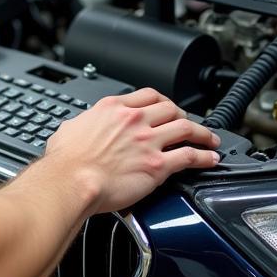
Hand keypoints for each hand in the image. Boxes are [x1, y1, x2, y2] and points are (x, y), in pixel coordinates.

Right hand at [45, 87, 220, 213]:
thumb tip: (84, 127)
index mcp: (113, 108)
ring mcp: (148, 142)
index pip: (148, 95)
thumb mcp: (71, 128)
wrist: (71, 181)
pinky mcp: (157, 166)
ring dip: (203, 133)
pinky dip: (204, 157)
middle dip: (185, 115)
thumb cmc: (66, 162)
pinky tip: (210, 159)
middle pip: (171, 109)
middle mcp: (134, 121)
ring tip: (210, 139)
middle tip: (190, 123)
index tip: (168, 107)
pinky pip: (189, 157)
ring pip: (186, 128)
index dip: (163, 101)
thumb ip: (85, 123)